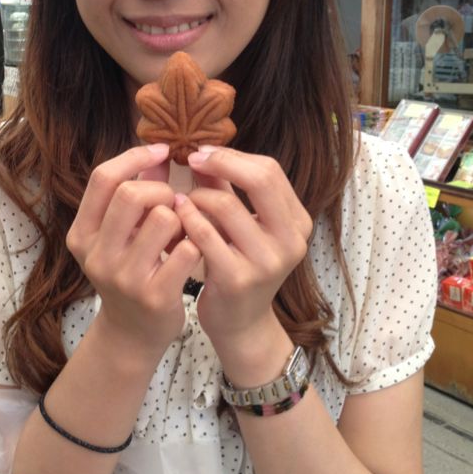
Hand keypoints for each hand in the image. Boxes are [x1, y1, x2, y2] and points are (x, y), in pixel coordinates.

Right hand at [66, 143, 200, 359]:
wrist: (133, 333)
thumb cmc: (131, 272)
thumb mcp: (121, 234)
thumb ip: (137, 193)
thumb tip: (160, 151)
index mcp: (82, 234)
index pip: (104, 178)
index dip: (136, 158)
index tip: (163, 151)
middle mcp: (97, 255)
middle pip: (132, 194)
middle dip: (161, 190)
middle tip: (172, 202)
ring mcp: (124, 278)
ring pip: (164, 218)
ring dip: (182, 218)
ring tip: (182, 230)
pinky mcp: (154, 296)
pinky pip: (186, 250)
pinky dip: (194, 243)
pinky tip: (191, 251)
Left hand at [175, 146, 311, 355]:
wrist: (238, 323)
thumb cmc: (237, 265)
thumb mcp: (239, 225)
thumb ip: (226, 188)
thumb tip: (204, 150)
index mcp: (297, 222)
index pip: (270, 170)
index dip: (234, 156)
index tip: (203, 153)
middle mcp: (290, 240)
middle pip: (260, 179)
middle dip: (220, 163)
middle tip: (190, 159)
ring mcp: (267, 261)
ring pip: (225, 205)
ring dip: (196, 195)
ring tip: (181, 199)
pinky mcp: (239, 279)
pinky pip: (205, 235)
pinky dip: (187, 219)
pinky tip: (176, 217)